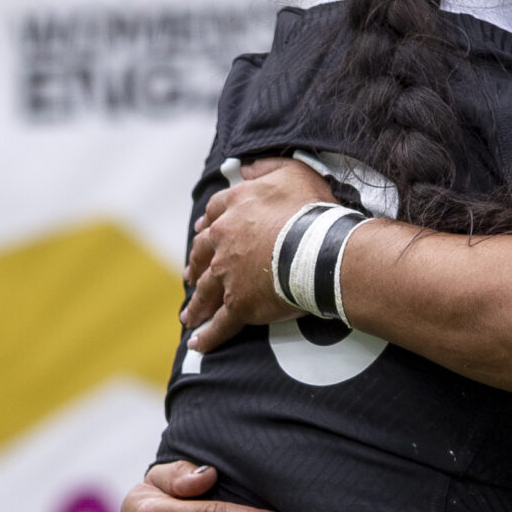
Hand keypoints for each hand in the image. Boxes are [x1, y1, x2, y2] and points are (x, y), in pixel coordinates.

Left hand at [182, 157, 332, 350]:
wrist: (321, 248)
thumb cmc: (312, 209)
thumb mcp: (293, 172)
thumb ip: (266, 167)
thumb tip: (246, 167)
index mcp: (234, 209)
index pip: (213, 214)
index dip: (208, 224)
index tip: (202, 232)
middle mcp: (223, 241)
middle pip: (201, 254)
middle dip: (194, 266)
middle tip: (189, 275)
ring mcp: (228, 274)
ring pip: (205, 291)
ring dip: (196, 304)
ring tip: (189, 315)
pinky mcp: (239, 304)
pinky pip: (220, 324)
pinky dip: (209, 336)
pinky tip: (198, 344)